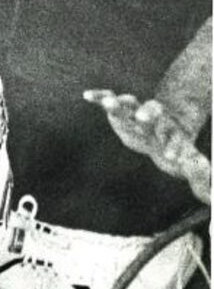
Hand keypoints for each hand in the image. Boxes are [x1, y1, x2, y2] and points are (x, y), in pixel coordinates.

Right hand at [84, 90, 210, 203]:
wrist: (168, 121)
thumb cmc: (177, 148)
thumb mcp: (191, 162)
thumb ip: (199, 176)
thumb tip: (210, 192)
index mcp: (173, 135)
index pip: (175, 141)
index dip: (173, 148)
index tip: (172, 156)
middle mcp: (156, 120)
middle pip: (154, 114)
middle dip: (148, 116)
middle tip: (144, 120)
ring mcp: (139, 112)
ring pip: (131, 104)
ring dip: (120, 103)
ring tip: (110, 103)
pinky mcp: (123, 107)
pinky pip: (109, 98)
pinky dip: (99, 96)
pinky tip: (87, 96)